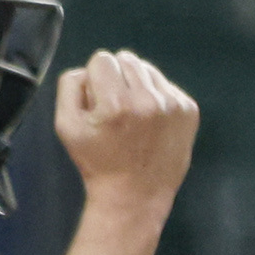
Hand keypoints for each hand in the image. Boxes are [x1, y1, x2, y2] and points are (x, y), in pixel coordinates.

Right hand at [53, 50, 200, 220]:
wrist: (135, 196)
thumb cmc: (97, 162)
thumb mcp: (65, 124)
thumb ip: (71, 85)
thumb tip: (91, 70)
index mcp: (116, 104)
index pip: (102, 59)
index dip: (95, 79)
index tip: (98, 102)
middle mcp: (148, 101)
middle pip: (126, 59)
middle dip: (116, 79)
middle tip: (115, 110)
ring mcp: (173, 105)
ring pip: (147, 69)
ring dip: (137, 85)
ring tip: (133, 115)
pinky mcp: (188, 110)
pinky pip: (166, 84)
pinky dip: (156, 96)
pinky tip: (150, 122)